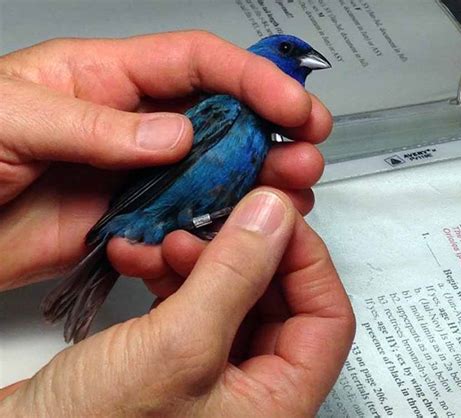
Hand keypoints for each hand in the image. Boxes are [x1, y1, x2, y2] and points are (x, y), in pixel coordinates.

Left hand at [0, 31, 331, 289]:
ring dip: (255, 177)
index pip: (194, 64)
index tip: (288, 104)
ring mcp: (134, 175)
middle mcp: (130, 125)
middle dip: (270, 129)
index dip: (249, 78)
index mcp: (104, 80)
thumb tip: (171, 135)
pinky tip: (239, 224)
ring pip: (210, 169)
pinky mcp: (128, 219)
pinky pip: (183, 215)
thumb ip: (94, 125)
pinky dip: (214, 220)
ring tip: (291, 188)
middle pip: (217, 116)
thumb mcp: (11, 118)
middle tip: (307, 148)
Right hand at [0, 189, 354, 415]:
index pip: (326, 317)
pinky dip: (171, 273)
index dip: (306, 259)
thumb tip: (274, 217)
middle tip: (217, 220)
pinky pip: (192, 301)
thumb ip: (234, 276)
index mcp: (275, 404)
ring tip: (168, 242)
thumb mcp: (177, 347)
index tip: (275, 217)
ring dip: (200, 258)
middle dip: (241, 252)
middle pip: (277, 299)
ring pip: (230, 293)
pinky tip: (145, 258)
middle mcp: (249, 390)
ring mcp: (209, 371)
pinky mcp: (173, 357)